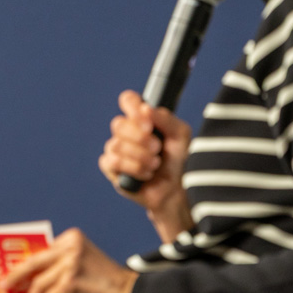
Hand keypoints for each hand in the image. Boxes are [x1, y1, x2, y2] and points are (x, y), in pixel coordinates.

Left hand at [0, 228, 136, 292]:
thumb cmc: (105, 282)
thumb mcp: (83, 261)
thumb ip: (61, 262)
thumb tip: (33, 274)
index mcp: (72, 238)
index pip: (41, 251)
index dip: (24, 263)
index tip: (12, 272)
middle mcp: (71, 247)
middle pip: (33, 262)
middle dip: (16, 276)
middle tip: (6, 287)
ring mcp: (70, 264)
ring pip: (39, 283)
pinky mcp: (71, 283)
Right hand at [99, 90, 193, 241]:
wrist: (179, 190)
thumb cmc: (180, 161)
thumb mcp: (180, 135)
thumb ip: (165, 118)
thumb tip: (144, 108)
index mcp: (142, 120)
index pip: (128, 101)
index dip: (132, 105)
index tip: (146, 118)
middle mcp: (126, 133)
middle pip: (118, 124)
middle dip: (140, 137)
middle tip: (157, 147)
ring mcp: (116, 150)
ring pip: (116, 145)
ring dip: (140, 156)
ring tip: (155, 164)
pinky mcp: (111, 169)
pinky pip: (112, 161)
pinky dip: (133, 168)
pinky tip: (146, 174)